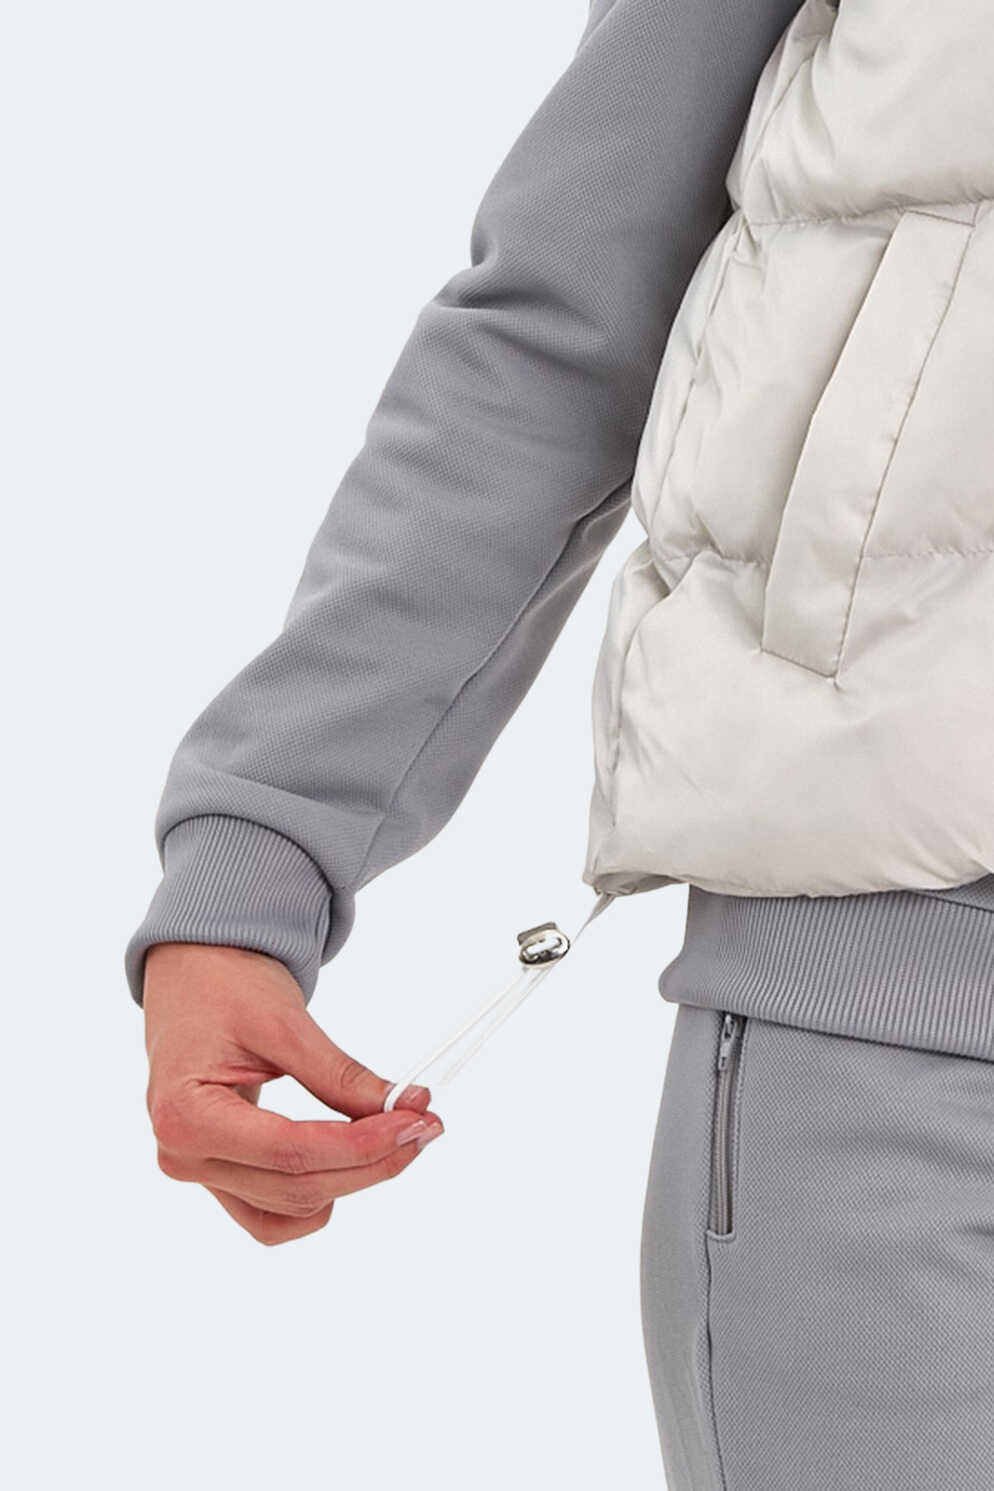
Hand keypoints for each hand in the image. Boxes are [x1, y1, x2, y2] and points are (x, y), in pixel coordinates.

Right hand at [142, 942, 442, 1245]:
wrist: (193, 975)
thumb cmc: (225, 987)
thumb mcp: (285, 1023)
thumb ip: (342, 1075)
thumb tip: (409, 1106)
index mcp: (185, 1115)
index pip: (291, 1151)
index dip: (363, 1145)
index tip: (416, 1121)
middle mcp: (183, 1157)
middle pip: (298, 1186)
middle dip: (371, 1161)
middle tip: (425, 1125)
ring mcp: (199, 1173)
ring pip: (292, 1207)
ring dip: (352, 1180)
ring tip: (397, 1136)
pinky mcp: (219, 1177)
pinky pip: (274, 1215)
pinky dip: (319, 1197)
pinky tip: (351, 1161)